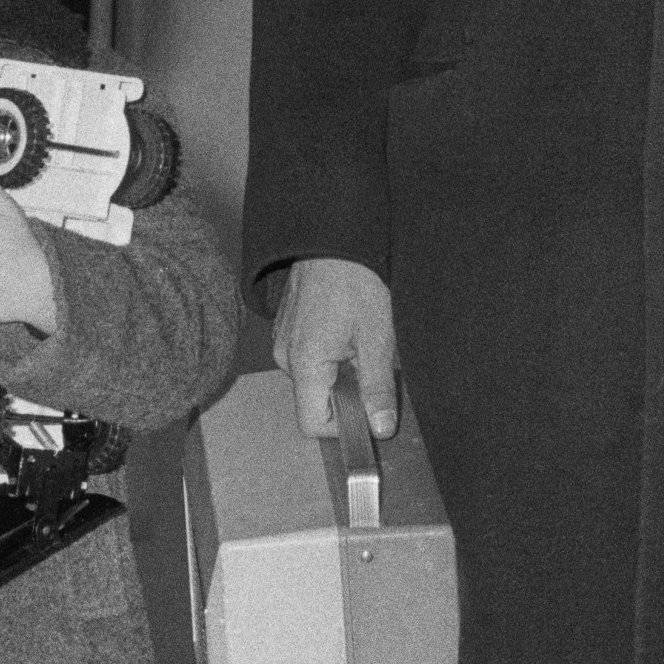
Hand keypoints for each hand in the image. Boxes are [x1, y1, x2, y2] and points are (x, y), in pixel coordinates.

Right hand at [277, 255, 397, 438]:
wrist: (334, 235)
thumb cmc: (356, 280)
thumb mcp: (377, 337)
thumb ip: (377, 388)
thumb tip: (380, 428)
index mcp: (303, 363)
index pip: (312, 425)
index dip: (344, 426)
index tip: (371, 410)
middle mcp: (284, 356)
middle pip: (315, 401)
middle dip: (348, 393)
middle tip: (374, 361)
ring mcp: (283, 340)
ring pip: (315, 379)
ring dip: (341, 371)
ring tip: (362, 338)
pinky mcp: (288, 328)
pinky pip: (310, 358)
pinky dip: (332, 354)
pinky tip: (349, 327)